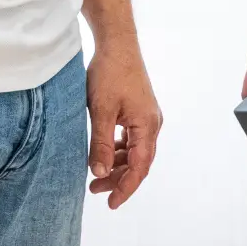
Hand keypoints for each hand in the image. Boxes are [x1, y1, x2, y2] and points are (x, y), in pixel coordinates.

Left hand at [86, 44, 162, 209]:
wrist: (116, 41)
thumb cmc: (109, 72)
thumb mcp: (101, 110)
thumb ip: (101, 143)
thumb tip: (99, 174)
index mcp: (148, 127)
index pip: (139, 168)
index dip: (125, 188)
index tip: (111, 203)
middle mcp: (152, 124)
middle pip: (137, 161)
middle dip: (117, 178)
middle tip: (95, 190)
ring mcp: (145, 116)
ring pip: (133, 150)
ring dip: (115, 163)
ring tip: (94, 174)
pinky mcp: (137, 109)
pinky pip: (130, 137)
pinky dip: (117, 148)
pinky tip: (103, 152)